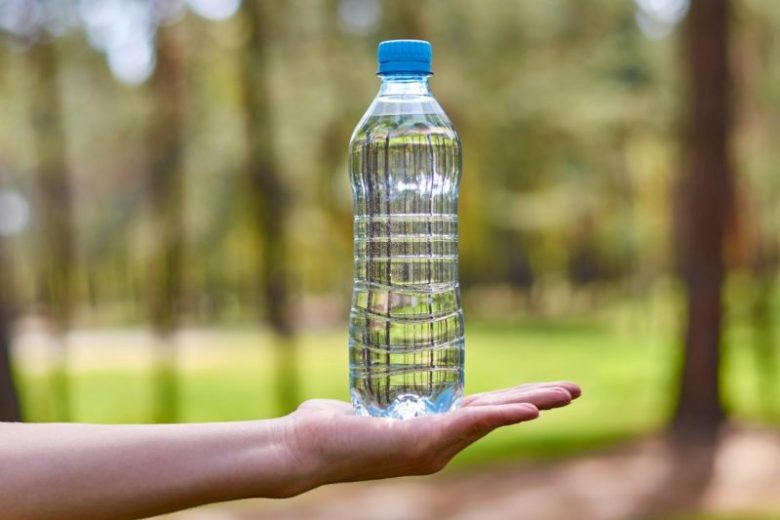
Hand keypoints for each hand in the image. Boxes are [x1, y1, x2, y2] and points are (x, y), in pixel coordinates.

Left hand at [282, 381, 579, 493]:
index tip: (539, 391)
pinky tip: (531, 410)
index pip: (482, 411)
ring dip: (534, 403)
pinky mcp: (424, 442)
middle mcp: (439, 443)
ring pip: (493, 419)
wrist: (304, 449)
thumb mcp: (363, 408)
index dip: (513, 399)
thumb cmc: (325, 428)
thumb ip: (376, 401)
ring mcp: (434, 446)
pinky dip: (503, 416)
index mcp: (431, 431)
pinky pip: (471, 425)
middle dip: (539, 401)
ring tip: (569, 394)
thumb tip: (368, 388)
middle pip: (497, 415)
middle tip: (576, 390)